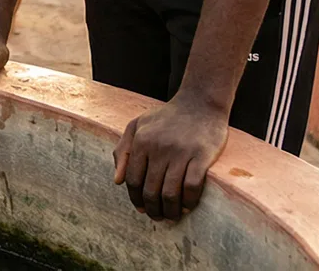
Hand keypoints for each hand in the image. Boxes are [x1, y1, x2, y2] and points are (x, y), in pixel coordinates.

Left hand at [112, 97, 228, 221]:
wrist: (200, 102)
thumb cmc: (166, 117)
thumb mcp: (137, 126)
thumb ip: (122, 150)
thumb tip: (117, 181)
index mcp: (141, 141)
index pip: (133, 179)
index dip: (135, 198)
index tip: (141, 208)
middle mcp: (159, 147)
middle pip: (150, 190)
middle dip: (152, 210)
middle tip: (157, 217)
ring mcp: (180, 152)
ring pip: (170, 193)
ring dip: (170, 211)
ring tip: (172, 216)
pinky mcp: (201, 155)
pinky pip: (192, 186)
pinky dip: (189, 201)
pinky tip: (188, 206)